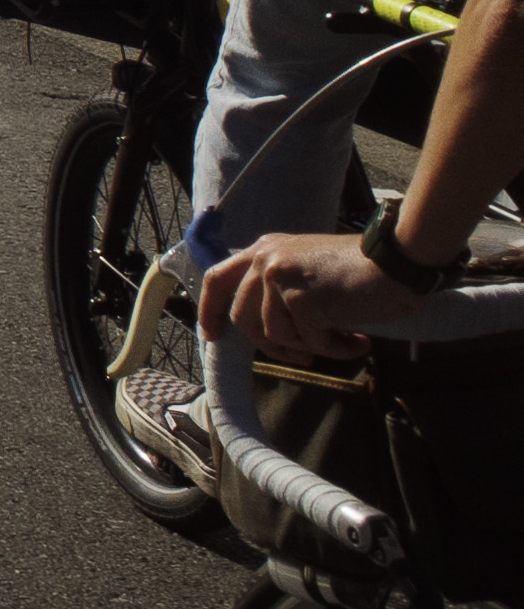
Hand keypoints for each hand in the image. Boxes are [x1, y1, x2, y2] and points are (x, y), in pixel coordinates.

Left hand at [205, 227, 413, 356]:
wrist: (398, 261)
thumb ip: (282, 290)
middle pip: (243, 318)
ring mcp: (279, 277)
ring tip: (344, 338)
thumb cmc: (363, 271)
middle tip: (304, 358)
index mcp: (264, 250)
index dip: (210, 310)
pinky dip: (337, 349)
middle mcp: (264, 259)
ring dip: (313, 346)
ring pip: (276, 335)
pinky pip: (310, 342)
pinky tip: (359, 340)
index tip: (213, 336)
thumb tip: (269, 332)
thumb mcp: (309, 272)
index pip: (217, 278)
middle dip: (272, 347)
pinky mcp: (300, 299)